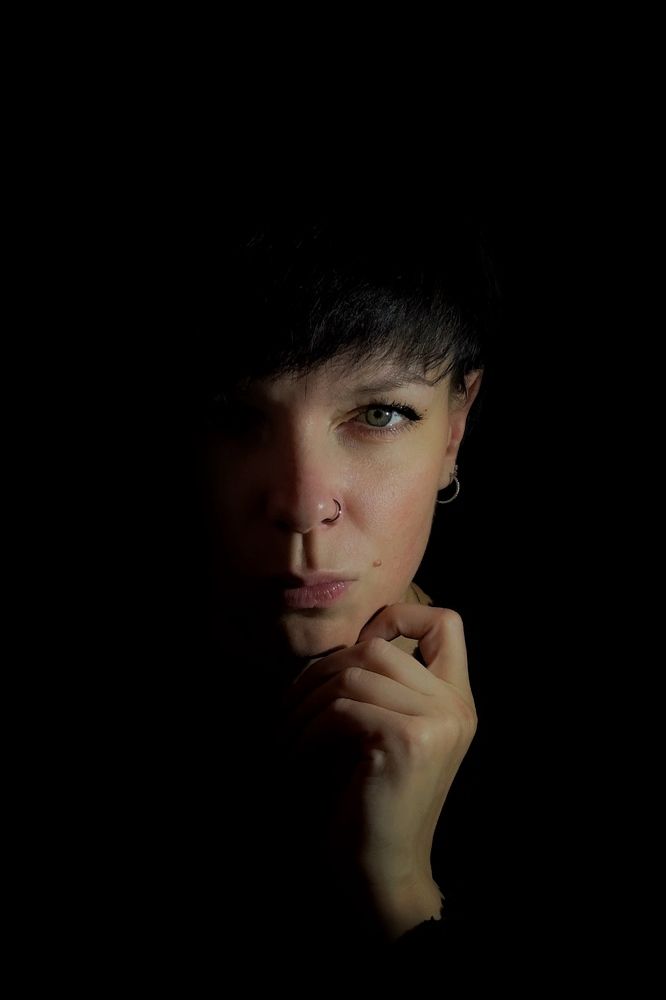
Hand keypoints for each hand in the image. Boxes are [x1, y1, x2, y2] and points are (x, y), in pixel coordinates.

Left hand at [280, 602, 476, 937]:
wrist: (381, 872)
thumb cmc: (371, 801)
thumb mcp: (386, 732)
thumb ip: (383, 686)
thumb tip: (341, 640)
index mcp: (456, 701)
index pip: (447, 622)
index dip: (400, 617)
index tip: (358, 647)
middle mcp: (456, 707)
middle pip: (379, 649)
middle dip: (323, 672)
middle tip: (291, 707)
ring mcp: (437, 722)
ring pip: (354, 677)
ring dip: (306, 704)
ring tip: (286, 734)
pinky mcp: (409, 741)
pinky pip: (342, 710)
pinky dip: (306, 732)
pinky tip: (293, 757)